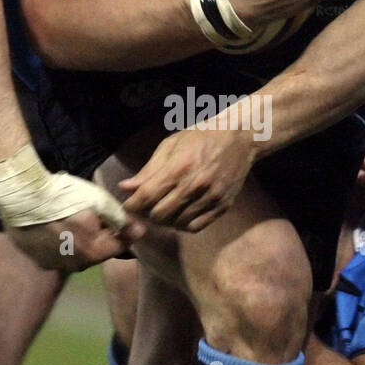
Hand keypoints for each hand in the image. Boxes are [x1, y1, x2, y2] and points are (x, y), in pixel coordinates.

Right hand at [7, 208, 144, 272]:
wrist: (21, 196)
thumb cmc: (63, 196)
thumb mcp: (98, 201)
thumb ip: (120, 218)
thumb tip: (140, 230)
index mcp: (93, 253)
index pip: (120, 247)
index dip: (126, 232)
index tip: (129, 221)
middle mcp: (75, 266)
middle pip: (98, 252)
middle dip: (102, 238)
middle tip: (99, 218)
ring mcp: (54, 266)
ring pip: (78, 255)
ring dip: (82, 242)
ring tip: (76, 222)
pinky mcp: (38, 261)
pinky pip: (58, 255)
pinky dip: (62, 244)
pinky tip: (57, 228)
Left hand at [120, 125, 256, 230]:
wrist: (240, 140)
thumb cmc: (201, 138)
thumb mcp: (171, 146)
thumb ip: (148, 170)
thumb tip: (125, 188)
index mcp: (179, 167)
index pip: (146, 196)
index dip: (132, 205)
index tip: (129, 205)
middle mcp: (196, 185)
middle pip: (159, 215)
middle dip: (147, 213)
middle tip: (148, 206)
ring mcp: (211, 198)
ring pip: (177, 224)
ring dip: (166, 219)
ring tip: (165, 207)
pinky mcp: (222, 207)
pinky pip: (195, 227)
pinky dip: (183, 224)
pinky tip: (181, 213)